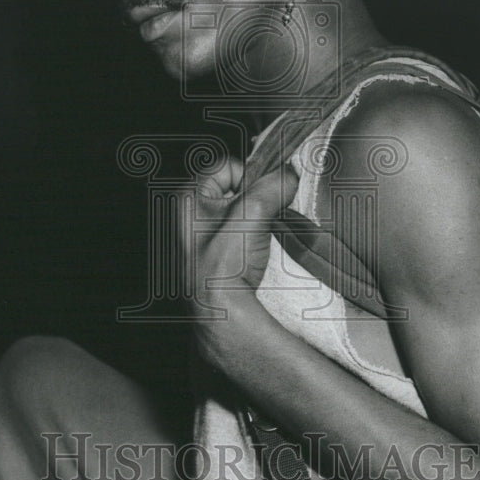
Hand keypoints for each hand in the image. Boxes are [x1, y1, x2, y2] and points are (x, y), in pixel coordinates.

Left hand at [181, 156, 299, 347]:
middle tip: (268, 217)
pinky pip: (244, 235)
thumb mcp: (252, 213)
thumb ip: (272, 185)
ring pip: (244, 213)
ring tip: (264, 238)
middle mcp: (191, 213)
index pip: (227, 166)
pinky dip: (256, 239)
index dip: (250, 176)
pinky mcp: (218, 256)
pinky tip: (260, 252)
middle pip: (237, 190)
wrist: (222, 313)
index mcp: (189, 196)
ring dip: (261, 221)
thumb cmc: (222, 266)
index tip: (266, 192)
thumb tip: (290, 173)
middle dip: (258, 200)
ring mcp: (204, 236)